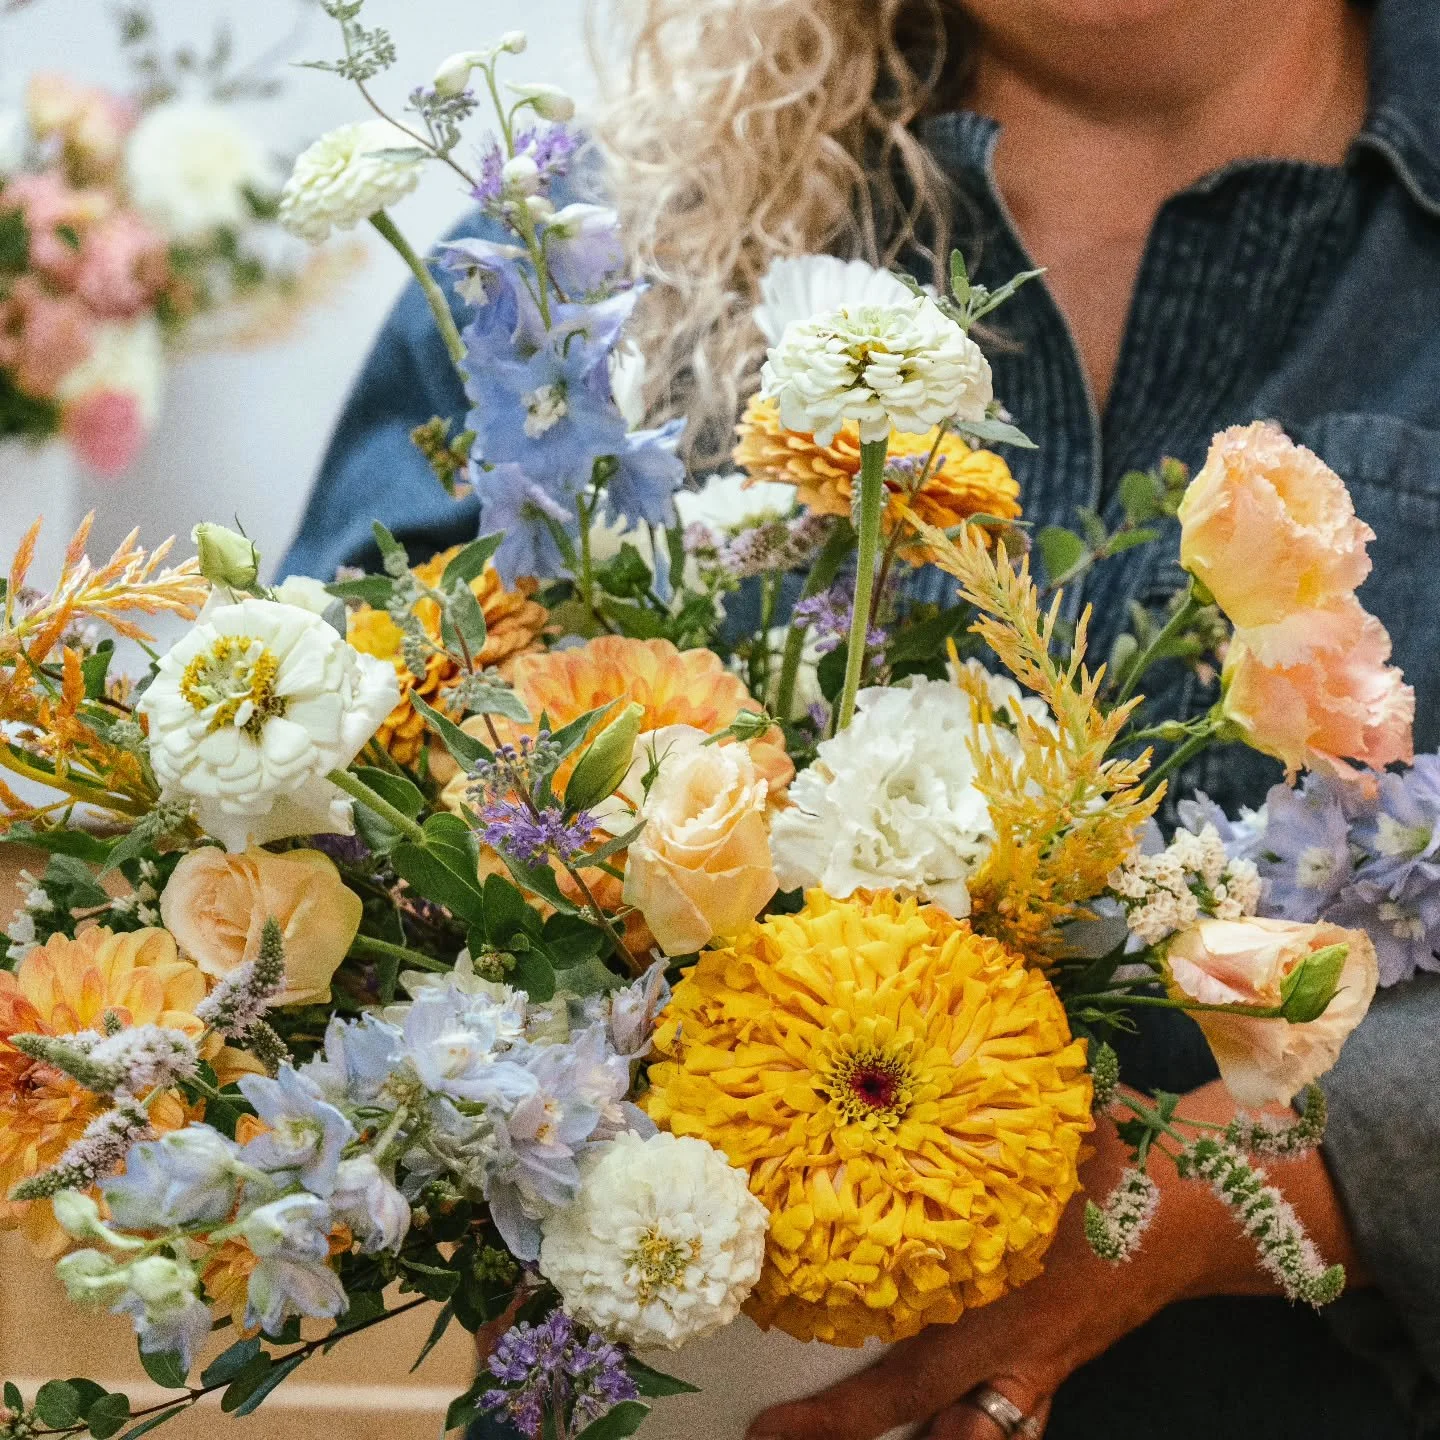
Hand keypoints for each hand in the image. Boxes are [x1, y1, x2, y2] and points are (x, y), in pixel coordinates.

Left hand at [744, 1080, 1364, 1439]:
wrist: (1202, 1208)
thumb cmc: (1115, 1161)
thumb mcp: (1037, 1136)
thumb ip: (966, 1125)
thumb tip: (886, 1082)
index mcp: (993, 1298)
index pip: (904, 1377)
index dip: (838, 1414)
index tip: (773, 1429)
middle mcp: (1009, 1348)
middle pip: (921, 1417)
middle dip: (847, 1438)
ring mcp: (1036, 1366)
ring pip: (973, 1437)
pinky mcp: (1056, 1364)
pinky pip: (1013, 1421)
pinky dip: (973, 1432)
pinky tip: (946, 1434)